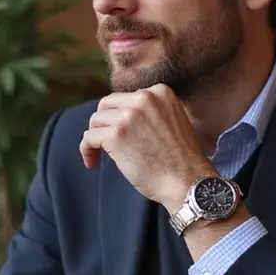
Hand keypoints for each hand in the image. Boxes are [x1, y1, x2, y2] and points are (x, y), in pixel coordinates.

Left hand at [80, 85, 212, 209]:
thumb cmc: (181, 161)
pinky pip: (89, 137)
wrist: (188, 182)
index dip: (119, 117)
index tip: (122, 134)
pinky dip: (87, 150)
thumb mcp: (173, 122)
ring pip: (96, 121)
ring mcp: (129, 116)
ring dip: (95, 138)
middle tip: (104, 143)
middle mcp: (144, 98)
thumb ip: (151, 113)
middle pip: (107, 105)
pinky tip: (92, 162)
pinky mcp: (116, 135)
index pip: (126, 98)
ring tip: (99, 155)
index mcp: (160, 92)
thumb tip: (120, 116)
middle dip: (103, 123)